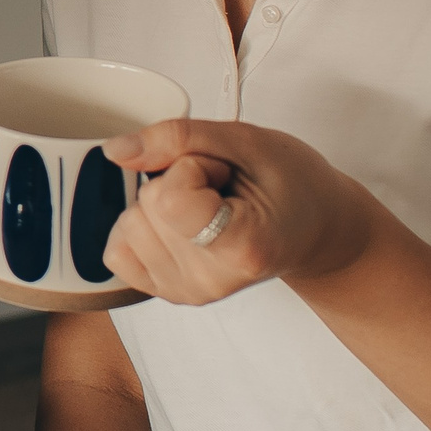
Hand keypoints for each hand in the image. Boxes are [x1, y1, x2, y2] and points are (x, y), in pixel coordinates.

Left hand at [98, 118, 382, 304]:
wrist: (314, 229)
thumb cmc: (295, 185)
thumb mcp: (248, 140)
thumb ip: (179, 137)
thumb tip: (116, 151)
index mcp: (241, 249)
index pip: (168, 199)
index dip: (190, 166)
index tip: (224, 172)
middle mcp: (209, 282)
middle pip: (146, 208)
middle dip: (176, 180)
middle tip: (223, 189)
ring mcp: (186, 292)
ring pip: (128, 224)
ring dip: (160, 202)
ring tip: (209, 205)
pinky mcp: (167, 293)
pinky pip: (117, 251)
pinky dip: (140, 226)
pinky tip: (179, 223)